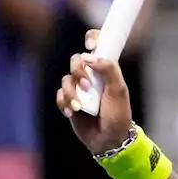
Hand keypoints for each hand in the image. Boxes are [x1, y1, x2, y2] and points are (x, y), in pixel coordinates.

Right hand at [56, 29, 133, 154]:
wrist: (109, 139)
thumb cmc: (118, 114)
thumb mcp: (118, 91)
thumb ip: (109, 70)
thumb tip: (89, 56)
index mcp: (106, 69)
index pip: (98, 46)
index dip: (93, 39)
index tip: (91, 46)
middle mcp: (91, 76)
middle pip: (76, 61)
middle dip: (78, 72)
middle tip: (87, 86)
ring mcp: (80, 89)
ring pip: (65, 79)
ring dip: (71, 92)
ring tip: (79, 107)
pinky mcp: (70, 101)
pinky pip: (59, 95)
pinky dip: (63, 102)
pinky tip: (70, 112)